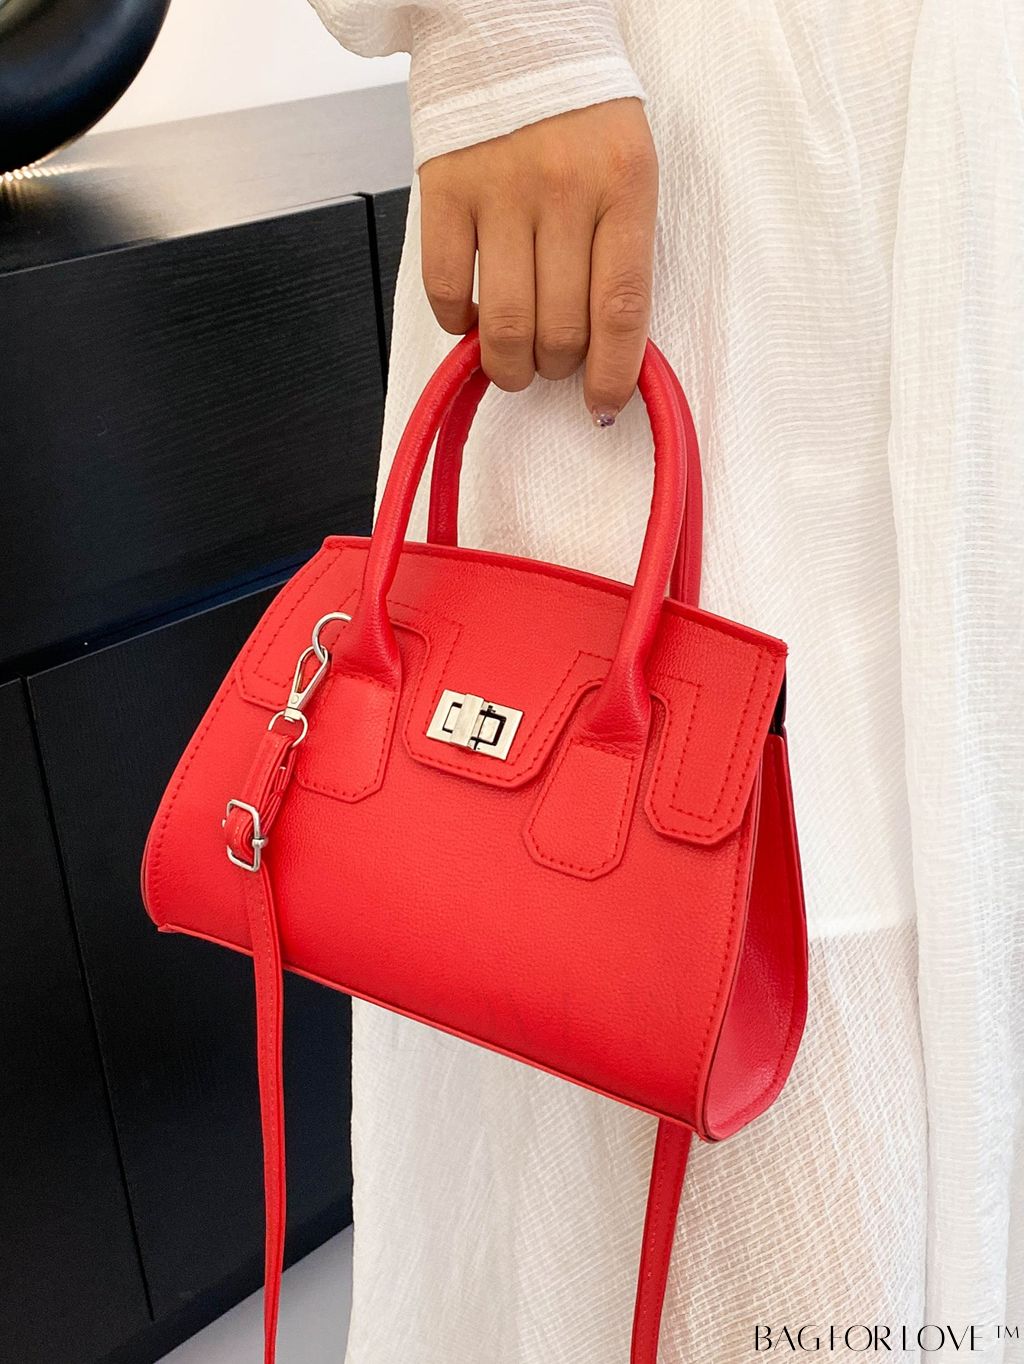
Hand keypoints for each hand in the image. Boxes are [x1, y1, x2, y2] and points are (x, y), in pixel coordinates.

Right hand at [418, 98, 658, 424]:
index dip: (613, 374)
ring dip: (508, 364)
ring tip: (513, 362)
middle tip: (554, 362)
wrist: (516, 29)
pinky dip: (458, 322)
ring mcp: (500, 190)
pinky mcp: (445, 190)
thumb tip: (607, 350)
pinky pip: (447, 288)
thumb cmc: (581, 113)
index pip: (621, 309)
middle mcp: (562, 190)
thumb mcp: (629, 172)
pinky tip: (471, 317)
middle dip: (557, 367)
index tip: (603, 404)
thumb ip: (621, 253)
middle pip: (559, 329)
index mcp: (624, 186)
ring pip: (505, 323)